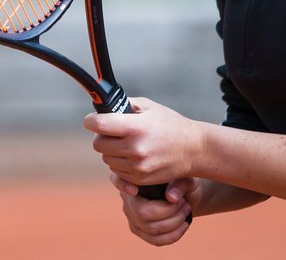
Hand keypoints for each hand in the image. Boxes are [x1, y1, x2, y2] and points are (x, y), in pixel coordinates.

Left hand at [84, 97, 203, 186]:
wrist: (194, 150)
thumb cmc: (171, 124)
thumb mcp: (150, 107)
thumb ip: (126, 105)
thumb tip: (104, 107)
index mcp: (136, 127)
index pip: (99, 125)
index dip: (91, 121)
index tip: (91, 120)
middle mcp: (135, 148)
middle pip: (98, 144)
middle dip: (102, 136)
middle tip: (113, 132)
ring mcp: (137, 166)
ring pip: (107, 159)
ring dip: (111, 151)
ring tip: (127, 143)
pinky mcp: (139, 178)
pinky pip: (117, 171)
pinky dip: (121, 163)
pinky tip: (134, 155)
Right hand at [108, 174, 199, 245]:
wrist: (186, 194)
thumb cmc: (182, 181)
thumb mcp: (185, 177)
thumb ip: (180, 183)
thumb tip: (172, 198)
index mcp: (134, 178)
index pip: (117, 180)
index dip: (122, 186)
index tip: (134, 190)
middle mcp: (127, 197)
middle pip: (141, 213)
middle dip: (169, 212)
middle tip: (184, 202)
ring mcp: (131, 216)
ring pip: (150, 229)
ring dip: (174, 223)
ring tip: (186, 209)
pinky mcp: (139, 230)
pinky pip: (154, 240)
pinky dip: (173, 235)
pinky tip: (184, 225)